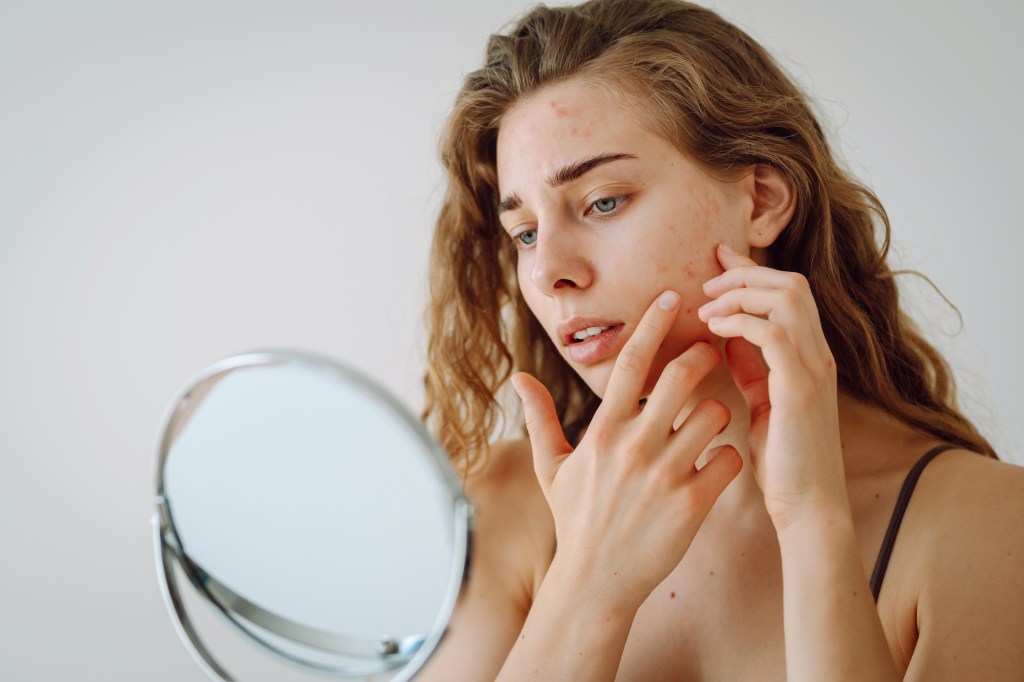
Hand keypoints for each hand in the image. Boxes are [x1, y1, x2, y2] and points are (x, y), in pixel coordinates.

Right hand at [511, 291, 742, 608]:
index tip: (671, 296)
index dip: (653, 323)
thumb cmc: (575, 521)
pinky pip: (728, 459)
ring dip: (718, 413)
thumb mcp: (550, 468)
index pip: (631, 362)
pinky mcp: (692, 503)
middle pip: (681, 376)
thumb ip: (540, 417)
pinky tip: (715, 466)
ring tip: (708, 424)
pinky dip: (728, 457)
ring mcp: (664, 474)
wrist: (596, 582)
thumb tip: (519, 377)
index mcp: (601, 431)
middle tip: (711, 352)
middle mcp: (633, 446)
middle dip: (702, 356)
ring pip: (714, 415)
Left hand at [697, 243, 847, 528]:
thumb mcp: (762, 402)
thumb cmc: (783, 461)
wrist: (808, 508)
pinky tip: (714, 330)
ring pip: (787, 298)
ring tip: (707, 309)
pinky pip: (774, 333)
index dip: (751, 271)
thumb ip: (751, 367)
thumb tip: (724, 336)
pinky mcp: (800, 390)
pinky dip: (741, 321)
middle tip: (706, 286)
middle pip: (792, 283)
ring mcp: (813, 370)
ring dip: (741, 293)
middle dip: (745, 274)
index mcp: (809, 356)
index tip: (715, 261)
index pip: (788, 292)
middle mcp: (818, 355)